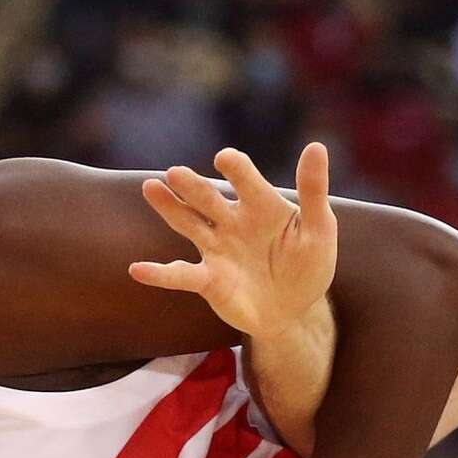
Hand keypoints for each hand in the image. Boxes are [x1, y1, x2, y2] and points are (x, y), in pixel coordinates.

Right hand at [135, 143, 338, 336]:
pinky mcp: (208, 279)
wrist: (294, 311)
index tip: (226, 160)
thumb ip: (314, 191)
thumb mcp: (319, 229)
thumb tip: (316, 146)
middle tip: (175, 173)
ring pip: (188, 224)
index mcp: (261, 204)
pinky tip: (137, 270)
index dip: (236, 169)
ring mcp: (217, 248)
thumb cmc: (308, 264)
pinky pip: (181, 275)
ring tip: (150, 188)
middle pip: (208, 198)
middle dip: (193, 186)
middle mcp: (233, 221)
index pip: (246, 179)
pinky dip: (159, 274)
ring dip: (170, 208)